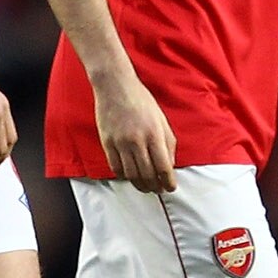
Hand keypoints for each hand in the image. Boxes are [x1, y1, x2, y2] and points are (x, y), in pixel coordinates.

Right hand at [93, 70, 177, 192]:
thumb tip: (170, 164)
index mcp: (154, 133)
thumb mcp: (161, 119)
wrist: (115, 86)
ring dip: (140, 185)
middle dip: (155, 187)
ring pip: (131, 174)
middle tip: (158, 190)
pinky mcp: (107, 143)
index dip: (168, 181)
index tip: (171, 188)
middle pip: (147, 174)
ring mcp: (121, 143)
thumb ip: (168, 142)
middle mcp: (137, 140)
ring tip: (146, 187)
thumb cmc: (141, 100)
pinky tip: (130, 176)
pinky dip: (124, 176)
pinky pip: (116, 167)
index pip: (164, 166)